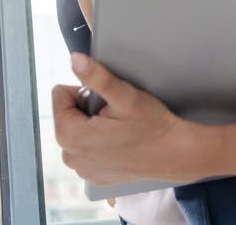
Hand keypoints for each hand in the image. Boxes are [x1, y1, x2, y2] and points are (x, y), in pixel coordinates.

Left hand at [52, 53, 197, 185]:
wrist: (176, 155)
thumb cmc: (152, 125)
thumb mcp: (124, 95)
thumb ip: (96, 77)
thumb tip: (74, 59)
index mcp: (70, 136)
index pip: (59, 95)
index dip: (84, 91)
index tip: (105, 101)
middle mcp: (71, 157)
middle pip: (66, 113)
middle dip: (86, 108)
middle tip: (113, 114)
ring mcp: (82, 170)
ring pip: (75, 129)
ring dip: (92, 124)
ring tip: (118, 128)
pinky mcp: (93, 176)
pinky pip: (85, 147)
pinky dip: (97, 141)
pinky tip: (119, 141)